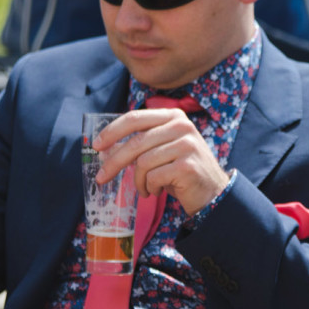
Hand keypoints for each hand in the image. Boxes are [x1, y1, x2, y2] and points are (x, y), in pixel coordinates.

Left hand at [93, 108, 229, 215]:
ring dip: (138, 181)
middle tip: (101, 178)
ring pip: (143, 163)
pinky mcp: (187, 166)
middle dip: (114, 162)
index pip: (135, 118)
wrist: (212, 192)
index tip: (96, 146)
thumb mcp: (162, 150)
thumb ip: (140, 143)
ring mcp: (187, 145)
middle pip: (136, 142)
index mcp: (174, 116)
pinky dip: (150, 188)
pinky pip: (153, 177)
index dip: (112, 131)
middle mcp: (182, 126)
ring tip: (145, 188)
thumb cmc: (181, 170)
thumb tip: (105, 149)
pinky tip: (158, 191)